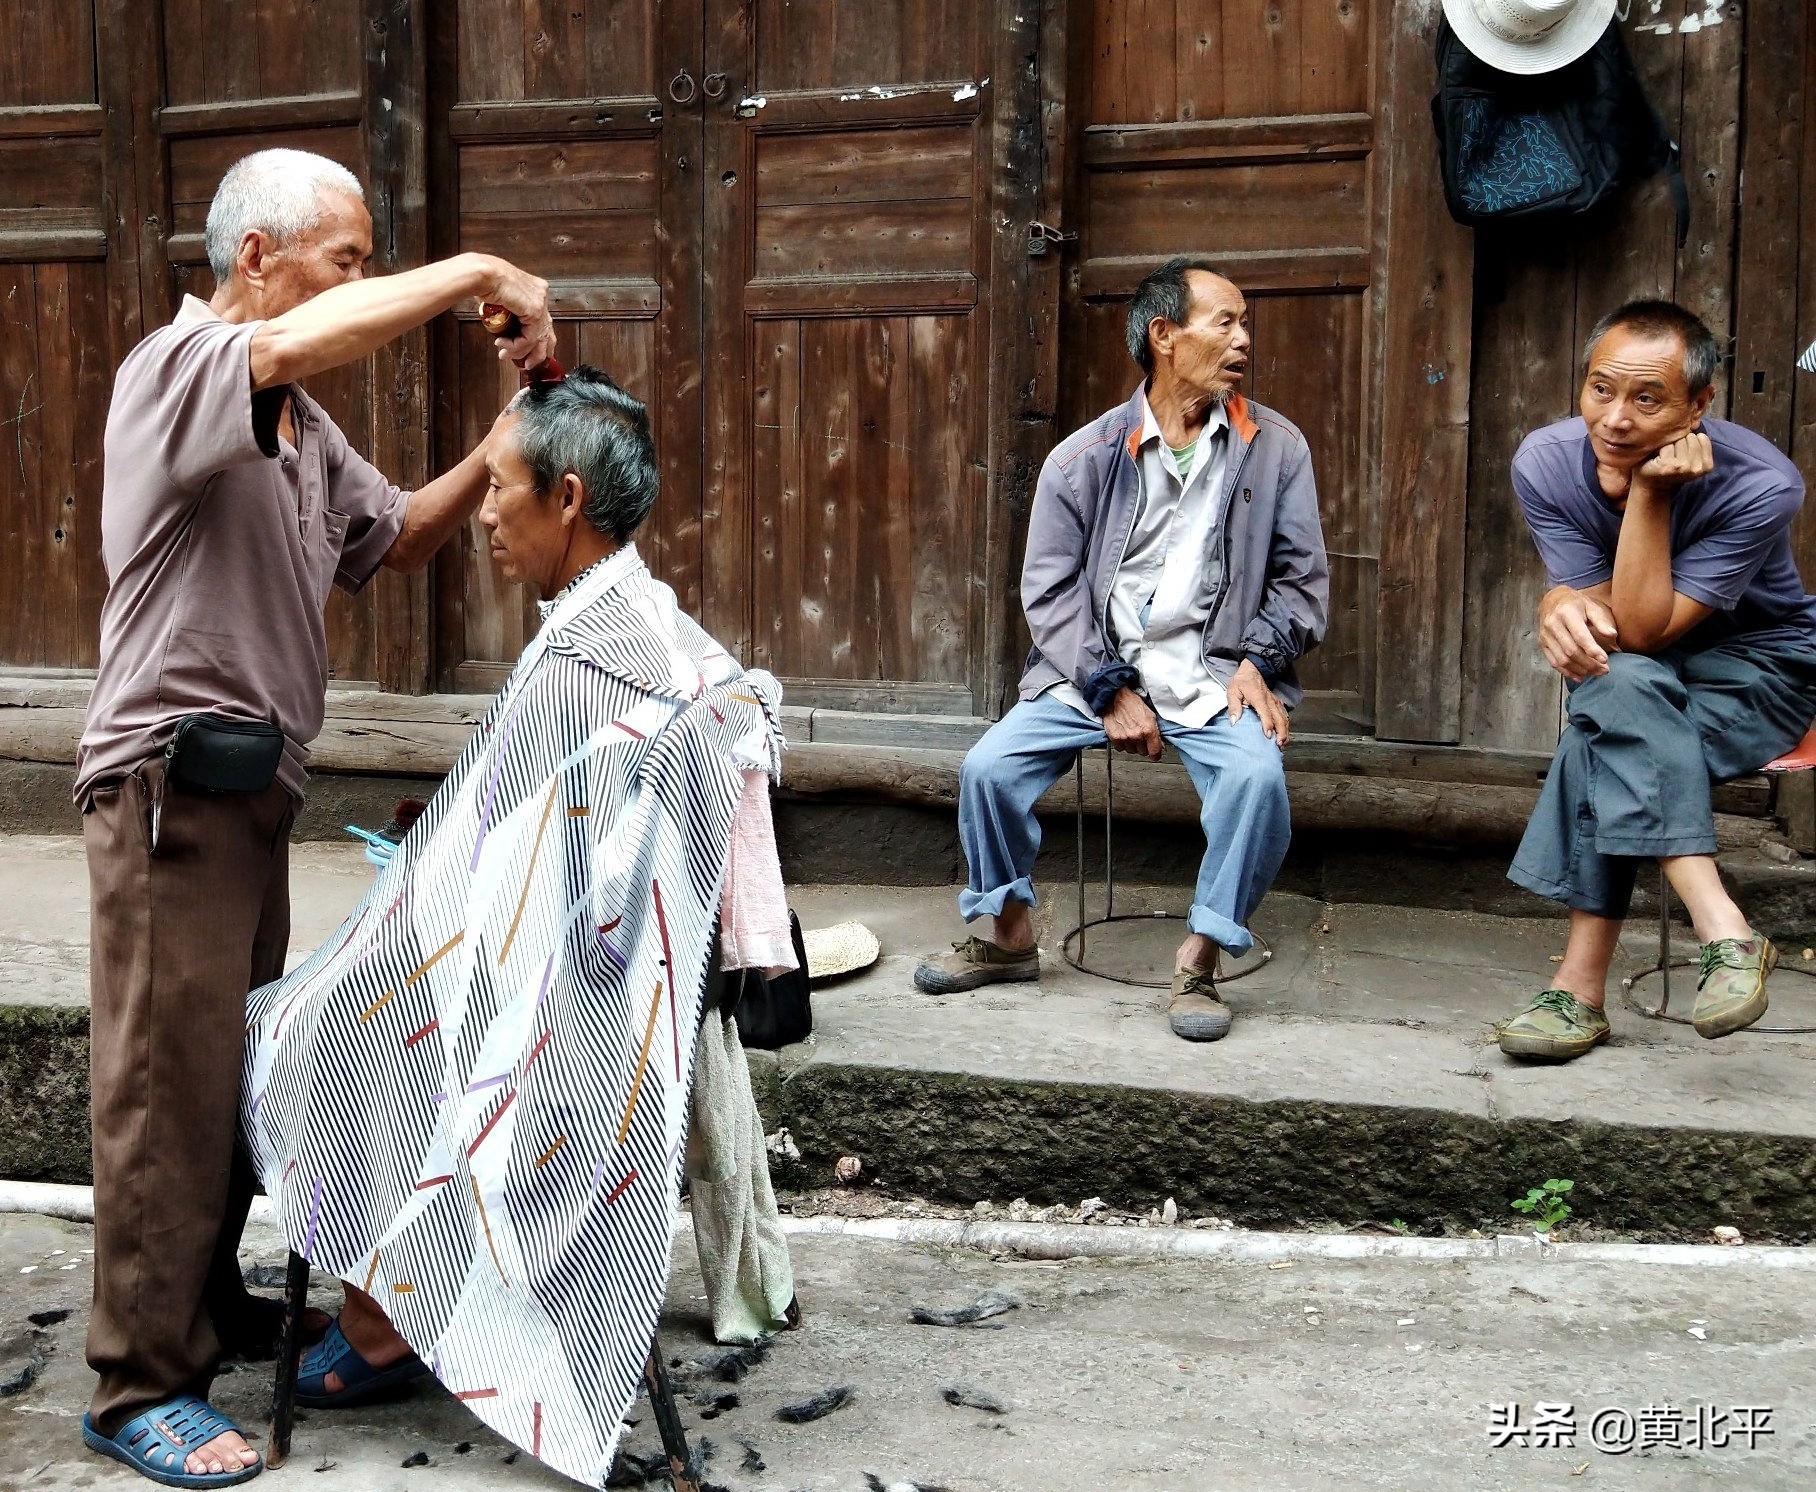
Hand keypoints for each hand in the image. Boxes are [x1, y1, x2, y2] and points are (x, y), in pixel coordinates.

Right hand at [478, 256, 554, 371]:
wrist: (482, 274)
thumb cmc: (485, 282)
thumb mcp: (504, 301)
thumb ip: (512, 315)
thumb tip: (508, 333)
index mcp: (536, 290)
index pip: (545, 321)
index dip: (538, 342)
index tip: (528, 354)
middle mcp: (541, 295)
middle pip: (547, 332)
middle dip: (536, 354)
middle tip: (526, 365)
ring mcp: (541, 302)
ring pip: (537, 338)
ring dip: (519, 351)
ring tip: (504, 354)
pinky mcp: (535, 310)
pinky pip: (529, 337)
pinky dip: (516, 346)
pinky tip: (503, 344)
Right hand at [1102, 687, 1161, 758]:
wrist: (1116, 697)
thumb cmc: (1133, 703)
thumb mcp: (1151, 716)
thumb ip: (1156, 733)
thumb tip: (1160, 745)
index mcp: (1149, 730)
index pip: (1155, 753)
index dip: (1156, 754)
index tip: (1155, 753)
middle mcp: (1137, 735)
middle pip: (1143, 752)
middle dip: (1143, 746)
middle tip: (1141, 736)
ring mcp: (1125, 737)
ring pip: (1132, 751)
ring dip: (1132, 745)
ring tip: (1131, 732)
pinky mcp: (1114, 737)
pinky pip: (1121, 748)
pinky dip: (1122, 743)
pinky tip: (1123, 734)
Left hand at [1227, 659, 1289, 743]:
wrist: (1253, 670)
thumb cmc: (1242, 681)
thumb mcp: (1233, 691)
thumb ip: (1233, 706)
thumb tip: (1234, 721)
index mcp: (1259, 698)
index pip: (1266, 713)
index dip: (1268, 725)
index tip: (1268, 735)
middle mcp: (1270, 701)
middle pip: (1279, 718)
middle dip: (1281, 732)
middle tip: (1278, 744)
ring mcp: (1275, 702)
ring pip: (1284, 717)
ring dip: (1285, 730)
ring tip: (1282, 742)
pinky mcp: (1277, 703)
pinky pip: (1284, 715)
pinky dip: (1286, 725)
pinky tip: (1284, 734)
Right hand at [1538, 587, 1618, 681]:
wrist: (1552, 600)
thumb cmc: (1576, 604)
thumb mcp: (1591, 606)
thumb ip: (1601, 621)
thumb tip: (1612, 635)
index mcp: (1566, 613)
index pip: (1579, 636)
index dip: (1592, 650)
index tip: (1605, 660)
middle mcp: (1552, 624)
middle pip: (1571, 651)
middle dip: (1589, 663)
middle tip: (1604, 670)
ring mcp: (1545, 636)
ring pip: (1562, 659)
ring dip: (1580, 670)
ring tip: (1595, 672)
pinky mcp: (1542, 644)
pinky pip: (1554, 662)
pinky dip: (1567, 672)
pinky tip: (1580, 675)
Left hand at [1634, 429, 1712, 493]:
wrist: (1651, 484)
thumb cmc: (1670, 466)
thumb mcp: (1691, 456)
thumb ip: (1698, 443)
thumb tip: (1696, 421)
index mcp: (1706, 466)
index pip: (1701, 437)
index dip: (1689, 440)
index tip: (1683, 452)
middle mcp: (1696, 469)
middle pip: (1690, 437)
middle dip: (1679, 442)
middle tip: (1672, 455)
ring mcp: (1683, 468)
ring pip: (1679, 440)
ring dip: (1670, 445)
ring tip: (1666, 456)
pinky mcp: (1668, 466)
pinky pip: (1667, 445)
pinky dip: (1660, 449)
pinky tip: (1658, 459)